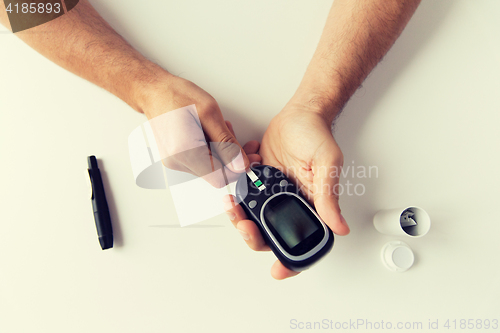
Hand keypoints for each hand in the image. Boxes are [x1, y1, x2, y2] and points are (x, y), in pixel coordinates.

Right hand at [142, 74, 250, 186]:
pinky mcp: (175, 158)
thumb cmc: (177, 95)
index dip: (238, 168)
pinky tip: (208, 132)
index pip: (220, 177)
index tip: (249, 155)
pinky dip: (210, 149)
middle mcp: (177, 162)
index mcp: (185, 152)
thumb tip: (241, 165)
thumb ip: (227, 143)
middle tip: (234, 133)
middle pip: (215, 173)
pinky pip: (200, 161)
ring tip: (217, 127)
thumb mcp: (210, 113)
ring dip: (220, 150)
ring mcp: (174, 162)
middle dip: (230, 156)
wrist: (154, 91)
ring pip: (209, 167)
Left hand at [225, 98, 349, 279]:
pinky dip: (237, 185)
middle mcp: (289, 202)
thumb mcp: (327, 164)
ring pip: (251, 215)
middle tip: (242, 220)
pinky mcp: (258, 179)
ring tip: (231, 198)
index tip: (278, 270)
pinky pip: (243, 191)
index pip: (301, 239)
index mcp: (309, 204)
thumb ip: (328, 196)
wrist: (299, 114)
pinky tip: (242, 170)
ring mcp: (272, 192)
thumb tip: (339, 227)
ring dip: (238, 210)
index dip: (290, 260)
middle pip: (268, 232)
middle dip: (251, 232)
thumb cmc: (316, 136)